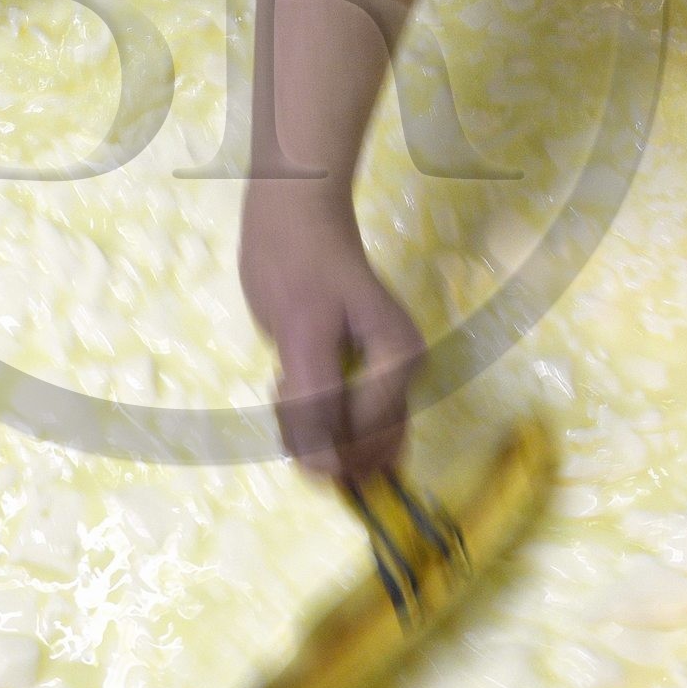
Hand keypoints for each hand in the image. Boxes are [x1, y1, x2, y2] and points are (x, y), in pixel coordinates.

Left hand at [239, 180, 421, 482]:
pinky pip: (337, 423)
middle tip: (285, 380)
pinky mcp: (357, 378)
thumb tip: (326, 470)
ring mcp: (381, 380)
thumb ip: (315, 404)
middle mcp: (401, 379)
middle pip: (362, 450)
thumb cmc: (299, 263)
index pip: (365, 442)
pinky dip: (305, 414)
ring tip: (286, 374)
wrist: (294, 217)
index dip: (317, 436)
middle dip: (313, 433)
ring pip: (346, 443)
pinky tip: (289, 377)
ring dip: (305, 425)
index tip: (285, 386)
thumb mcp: (302, 333)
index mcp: (401, 365)